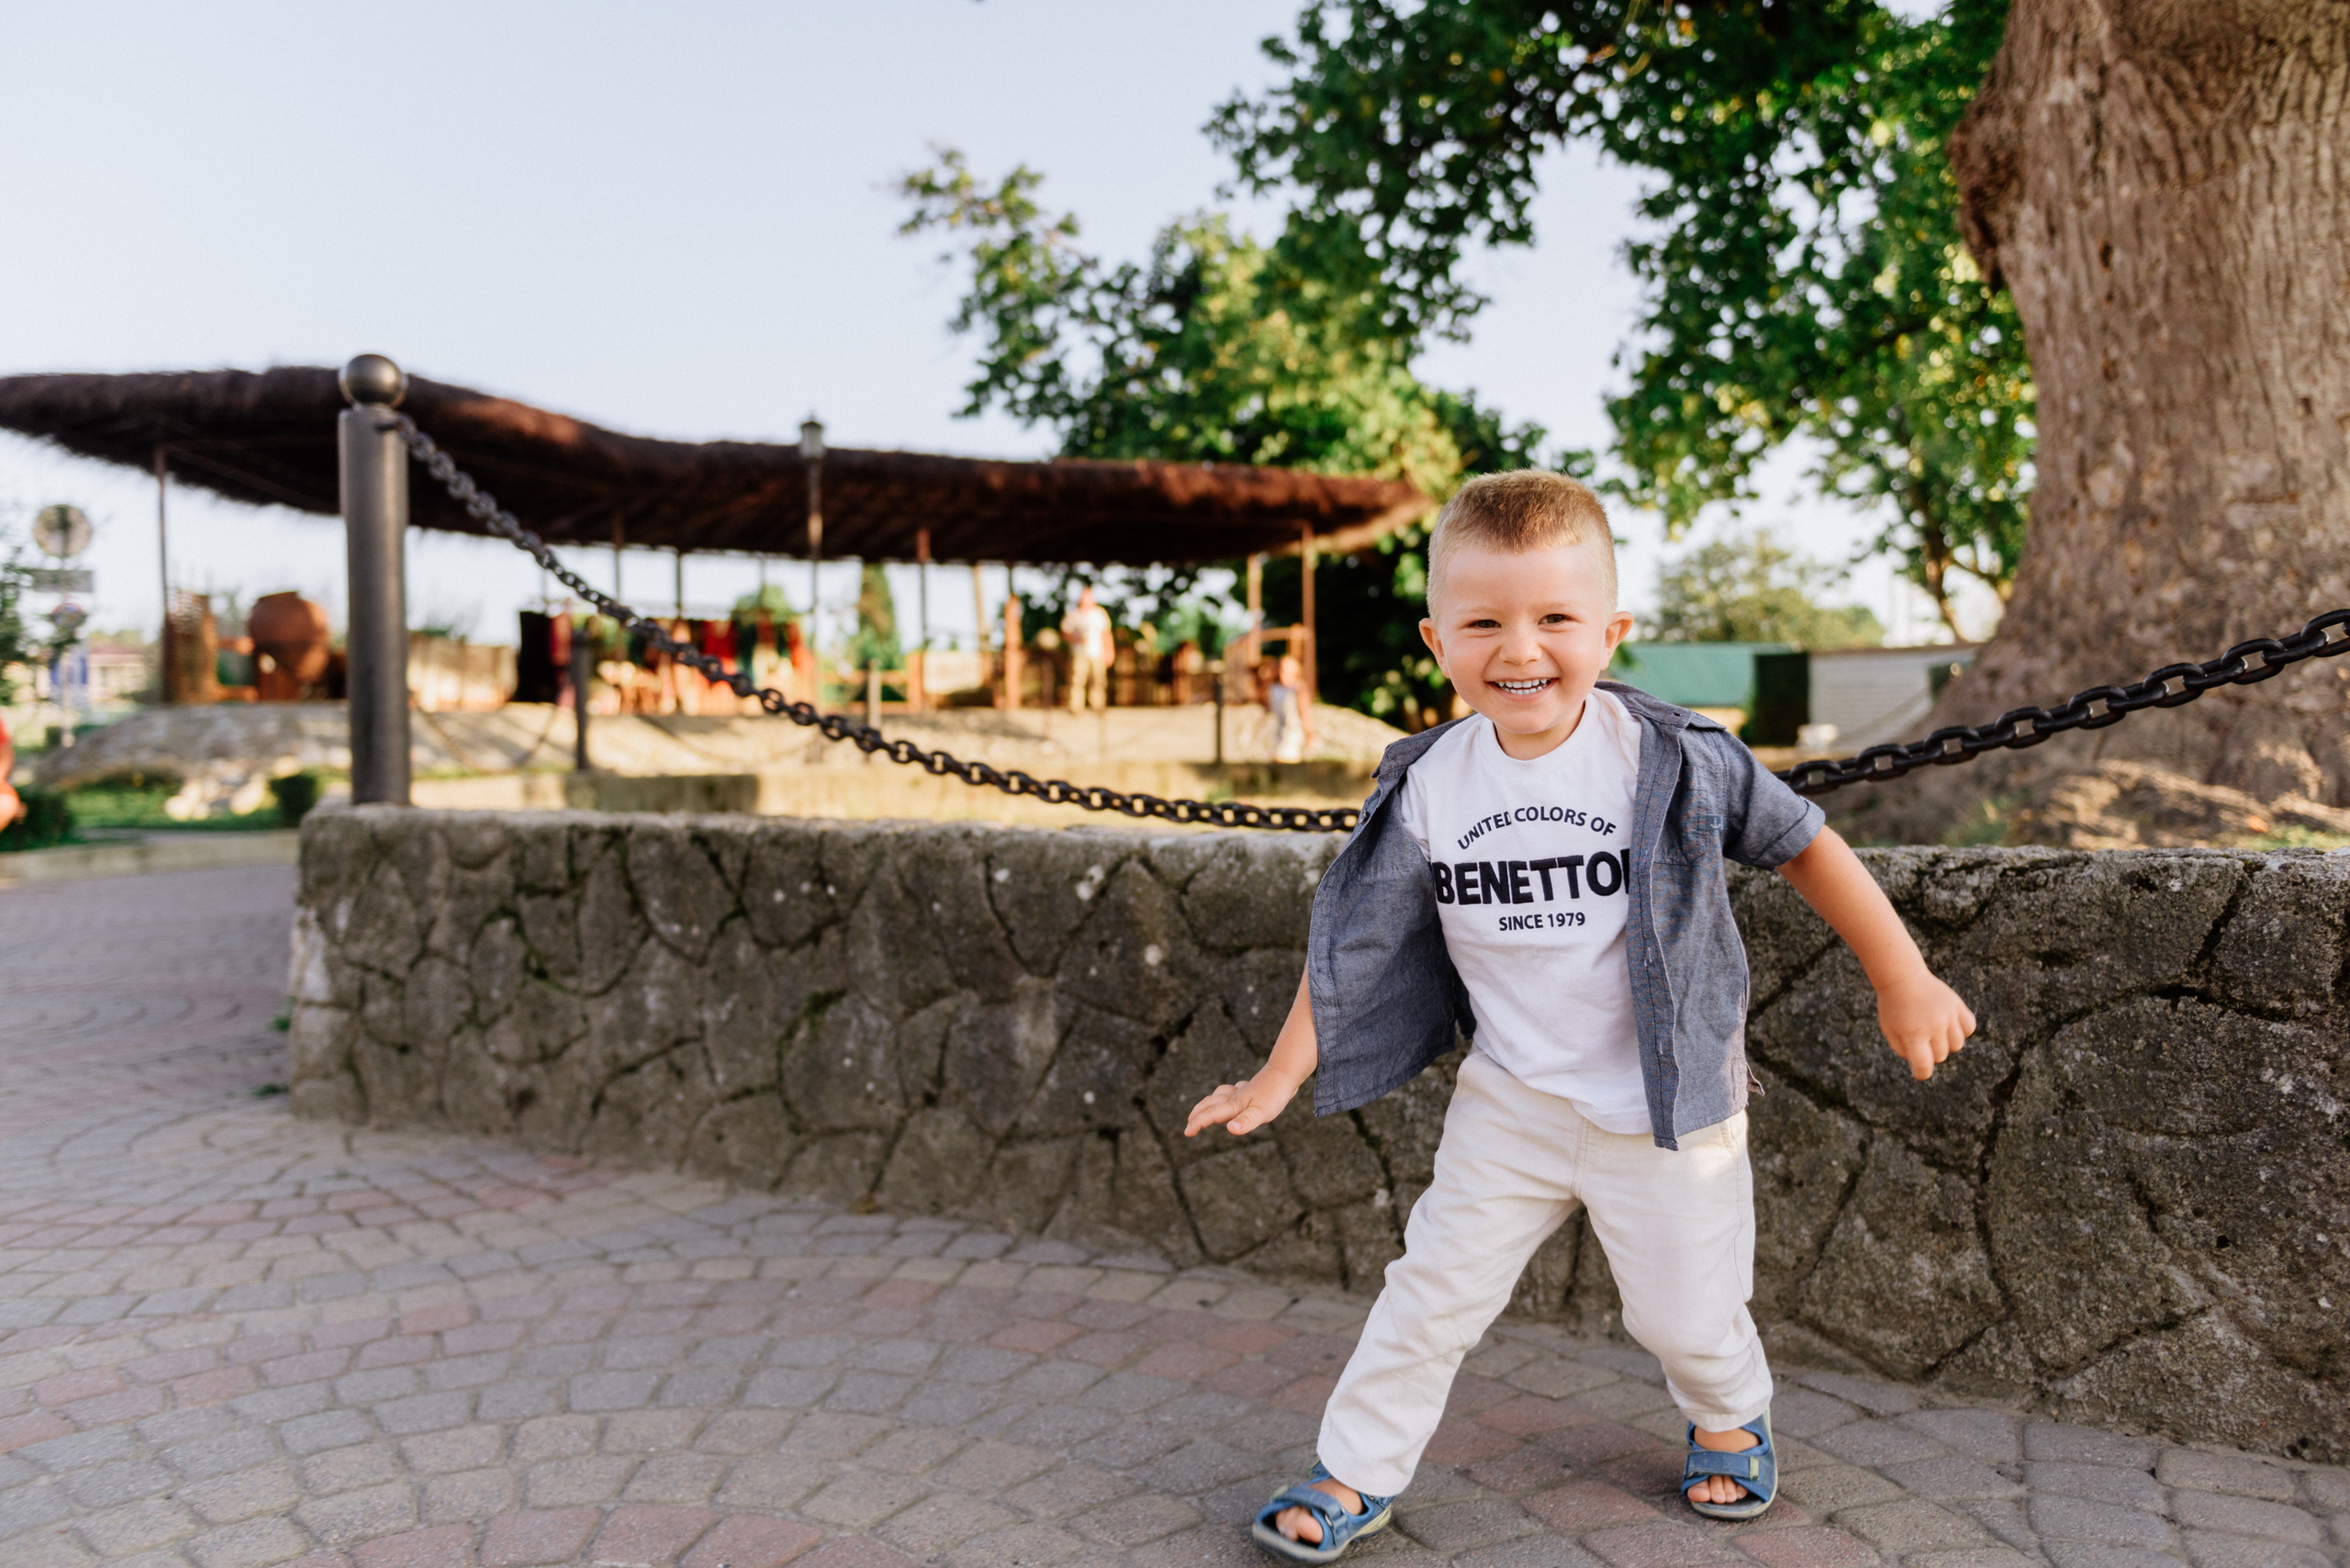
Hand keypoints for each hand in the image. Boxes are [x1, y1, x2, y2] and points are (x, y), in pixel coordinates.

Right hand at [1184, 1073, 1300, 1136]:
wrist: (1286, 1072)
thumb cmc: (1275, 1094)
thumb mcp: (1262, 1112)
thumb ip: (1246, 1122)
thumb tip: (1230, 1129)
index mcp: (1234, 1104)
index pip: (1211, 1115)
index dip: (1198, 1123)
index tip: (1187, 1132)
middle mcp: (1234, 1097)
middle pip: (1210, 1103)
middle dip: (1197, 1113)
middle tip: (1189, 1124)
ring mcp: (1242, 1091)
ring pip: (1219, 1095)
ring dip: (1208, 1103)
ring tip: (1204, 1108)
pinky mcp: (1251, 1088)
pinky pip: (1232, 1091)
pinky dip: (1225, 1094)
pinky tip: (1232, 1094)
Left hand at [1876, 968, 1975, 1079]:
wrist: (1902, 978)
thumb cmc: (1893, 1007)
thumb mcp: (1890, 1030)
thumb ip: (1904, 1051)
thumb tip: (1923, 1066)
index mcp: (1913, 1034)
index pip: (1924, 1066)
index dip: (1921, 1073)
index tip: (1918, 1071)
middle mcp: (1933, 1026)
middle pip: (1941, 1056)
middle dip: (1930, 1053)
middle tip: (1920, 1038)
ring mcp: (1947, 1015)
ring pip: (1957, 1045)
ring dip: (1946, 1043)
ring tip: (1934, 1029)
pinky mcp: (1957, 1005)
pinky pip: (1969, 1027)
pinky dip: (1962, 1030)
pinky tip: (1949, 1023)